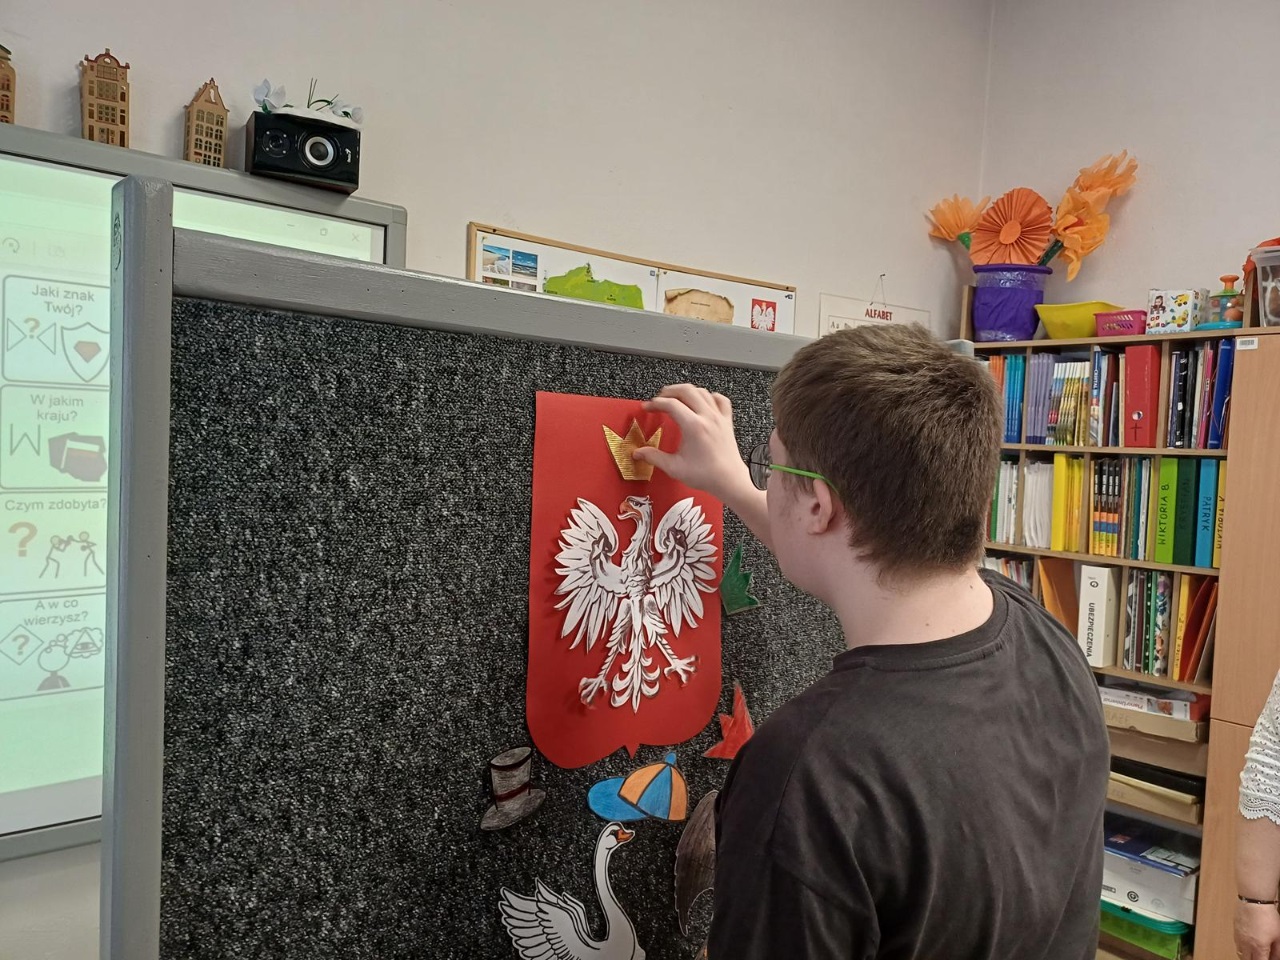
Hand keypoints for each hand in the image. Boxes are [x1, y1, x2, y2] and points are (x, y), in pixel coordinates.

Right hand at [632, 385, 749, 500]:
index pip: (671, 404)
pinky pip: (720, 400)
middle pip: (687, 391)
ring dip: (687, 391)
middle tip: (660, 399)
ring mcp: (719, 418)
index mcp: (694, 426)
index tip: (648, 407)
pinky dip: (709, 396)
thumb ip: (654, 457)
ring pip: (702, 392)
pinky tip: (703, 402)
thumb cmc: (706, 475)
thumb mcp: (675, 467)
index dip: (655, 403)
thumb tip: (639, 453)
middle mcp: (707, 418)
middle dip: (669, 391)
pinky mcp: (727, 422)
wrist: (729, 481)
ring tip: (676, 398)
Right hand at [1235, 901, 1279, 959]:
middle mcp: (1246, 944)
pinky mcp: (1235, 931)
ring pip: (1240, 954)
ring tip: (1254, 954)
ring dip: (1247, 956)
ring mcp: (1238, 937)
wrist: (1254, 902)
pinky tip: (1248, 944)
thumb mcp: (1278, 936)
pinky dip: (1242, 948)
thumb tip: (1276, 958)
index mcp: (1258, 947)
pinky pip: (1237, 944)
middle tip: (1261, 957)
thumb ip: (1278, 951)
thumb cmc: (1267, 917)